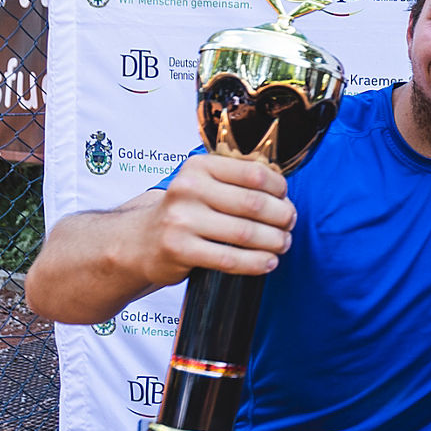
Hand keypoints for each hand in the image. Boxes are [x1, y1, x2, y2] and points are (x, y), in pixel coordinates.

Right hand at [141, 153, 296, 286]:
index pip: (254, 174)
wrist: (141, 241)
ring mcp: (182, 220)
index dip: (279, 189)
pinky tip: (268, 262)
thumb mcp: (204, 184)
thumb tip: (283, 191)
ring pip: (246, 233)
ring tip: (283, 244)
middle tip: (289, 225)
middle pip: (254, 204)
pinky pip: (230, 259)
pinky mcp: (180, 249)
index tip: (285, 200)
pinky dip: (256, 263)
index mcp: (199, 167)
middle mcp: (188, 189)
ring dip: (274, 241)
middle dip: (281, 217)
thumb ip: (237, 180)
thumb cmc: (185, 212)